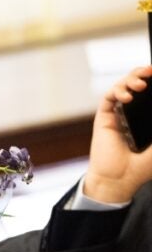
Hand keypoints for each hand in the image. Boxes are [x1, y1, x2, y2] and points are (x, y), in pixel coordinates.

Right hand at [84, 65, 151, 203]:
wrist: (120, 179)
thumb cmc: (142, 165)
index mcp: (145, 116)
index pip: (149, 92)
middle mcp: (131, 112)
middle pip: (135, 83)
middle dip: (141, 73)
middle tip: (150, 72)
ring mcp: (116, 114)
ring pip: (121, 87)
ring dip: (130, 80)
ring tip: (140, 84)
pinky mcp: (104, 118)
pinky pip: (108, 98)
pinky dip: (117, 92)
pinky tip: (126, 97)